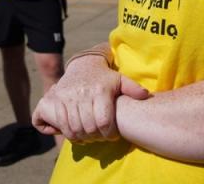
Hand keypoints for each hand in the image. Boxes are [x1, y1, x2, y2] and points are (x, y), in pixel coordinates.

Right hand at [32, 54, 149, 141]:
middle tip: (102, 138)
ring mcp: (69, 97)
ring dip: (84, 138)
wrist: (82, 65)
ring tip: (91, 138)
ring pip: (76, 127)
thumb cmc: (105, 77)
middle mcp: (84, 93)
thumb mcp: (120, 80)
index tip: (112, 136)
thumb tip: (145, 96)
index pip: (104, 121)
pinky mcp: (58, 100)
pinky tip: (78, 136)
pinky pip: (62, 123)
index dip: (109, 134)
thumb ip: (133, 88)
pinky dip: (70, 134)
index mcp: (101, 90)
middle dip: (97, 137)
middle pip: (90, 127)